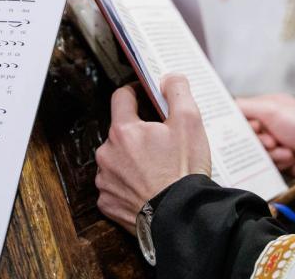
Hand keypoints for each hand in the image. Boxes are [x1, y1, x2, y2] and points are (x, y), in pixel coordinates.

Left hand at [95, 74, 211, 232]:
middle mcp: (107, 153)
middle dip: (138, 132)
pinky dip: (128, 184)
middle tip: (162, 142)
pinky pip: (115, 185)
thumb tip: (168, 77)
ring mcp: (105, 180)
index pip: (121, 97)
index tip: (146, 96)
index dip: (136, 93)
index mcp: (123, 130)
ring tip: (157, 169)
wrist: (181, 218)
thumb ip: (178, 91)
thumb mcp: (190, 122)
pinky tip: (148, 187)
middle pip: (120, 131)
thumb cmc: (183, 171)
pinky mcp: (107, 203)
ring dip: (131, 159)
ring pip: (116, 158)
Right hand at [236, 94, 294, 179]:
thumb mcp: (272, 110)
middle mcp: (269, 124)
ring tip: (283, 148)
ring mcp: (274, 142)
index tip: (247, 128)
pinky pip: (265, 163)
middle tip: (270, 140)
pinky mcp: (278, 160)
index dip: (241, 123)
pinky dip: (277, 160)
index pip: (241, 115)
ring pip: (254, 151)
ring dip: (269, 151)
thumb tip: (224, 107)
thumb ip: (246, 107)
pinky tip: (290, 156)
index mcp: (267, 107)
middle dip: (258, 140)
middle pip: (246, 136)